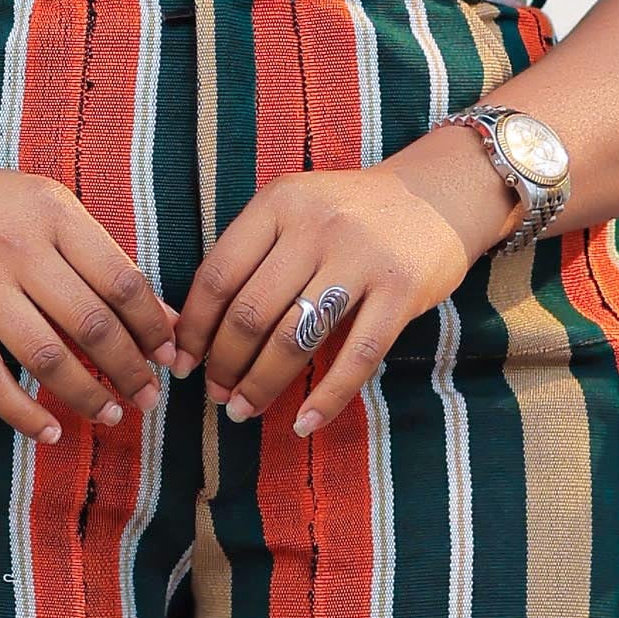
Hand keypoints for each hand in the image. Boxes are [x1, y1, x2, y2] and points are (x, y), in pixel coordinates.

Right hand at [0, 140, 184, 448]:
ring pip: (45, 357)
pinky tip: (49, 431)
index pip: (122, 281)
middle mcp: (18, 247)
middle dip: (129, 370)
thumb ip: (106, 260)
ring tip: (110, 415)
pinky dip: (22, 413)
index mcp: (54, 214)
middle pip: (91, 324)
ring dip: (86, 396)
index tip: (171, 357)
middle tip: (148, 397)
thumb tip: (169, 322)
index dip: (154, 328)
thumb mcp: (51, 212)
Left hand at [179, 151, 494, 435]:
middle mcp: (316, 226)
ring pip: (294, 339)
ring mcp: (361, 258)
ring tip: (244, 409)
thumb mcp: (296, 210)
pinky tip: (303, 423)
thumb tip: (197, 329)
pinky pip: (356, 357)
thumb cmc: (350, 213)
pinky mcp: (401, 291)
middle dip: (224, 365)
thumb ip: (253, 252)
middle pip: (251, 313)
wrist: (436, 194)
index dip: (195, 328)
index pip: (218, 275)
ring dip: (261, 385)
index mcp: (279, 204)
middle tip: (216, 394)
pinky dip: (326, 398)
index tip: (182, 362)